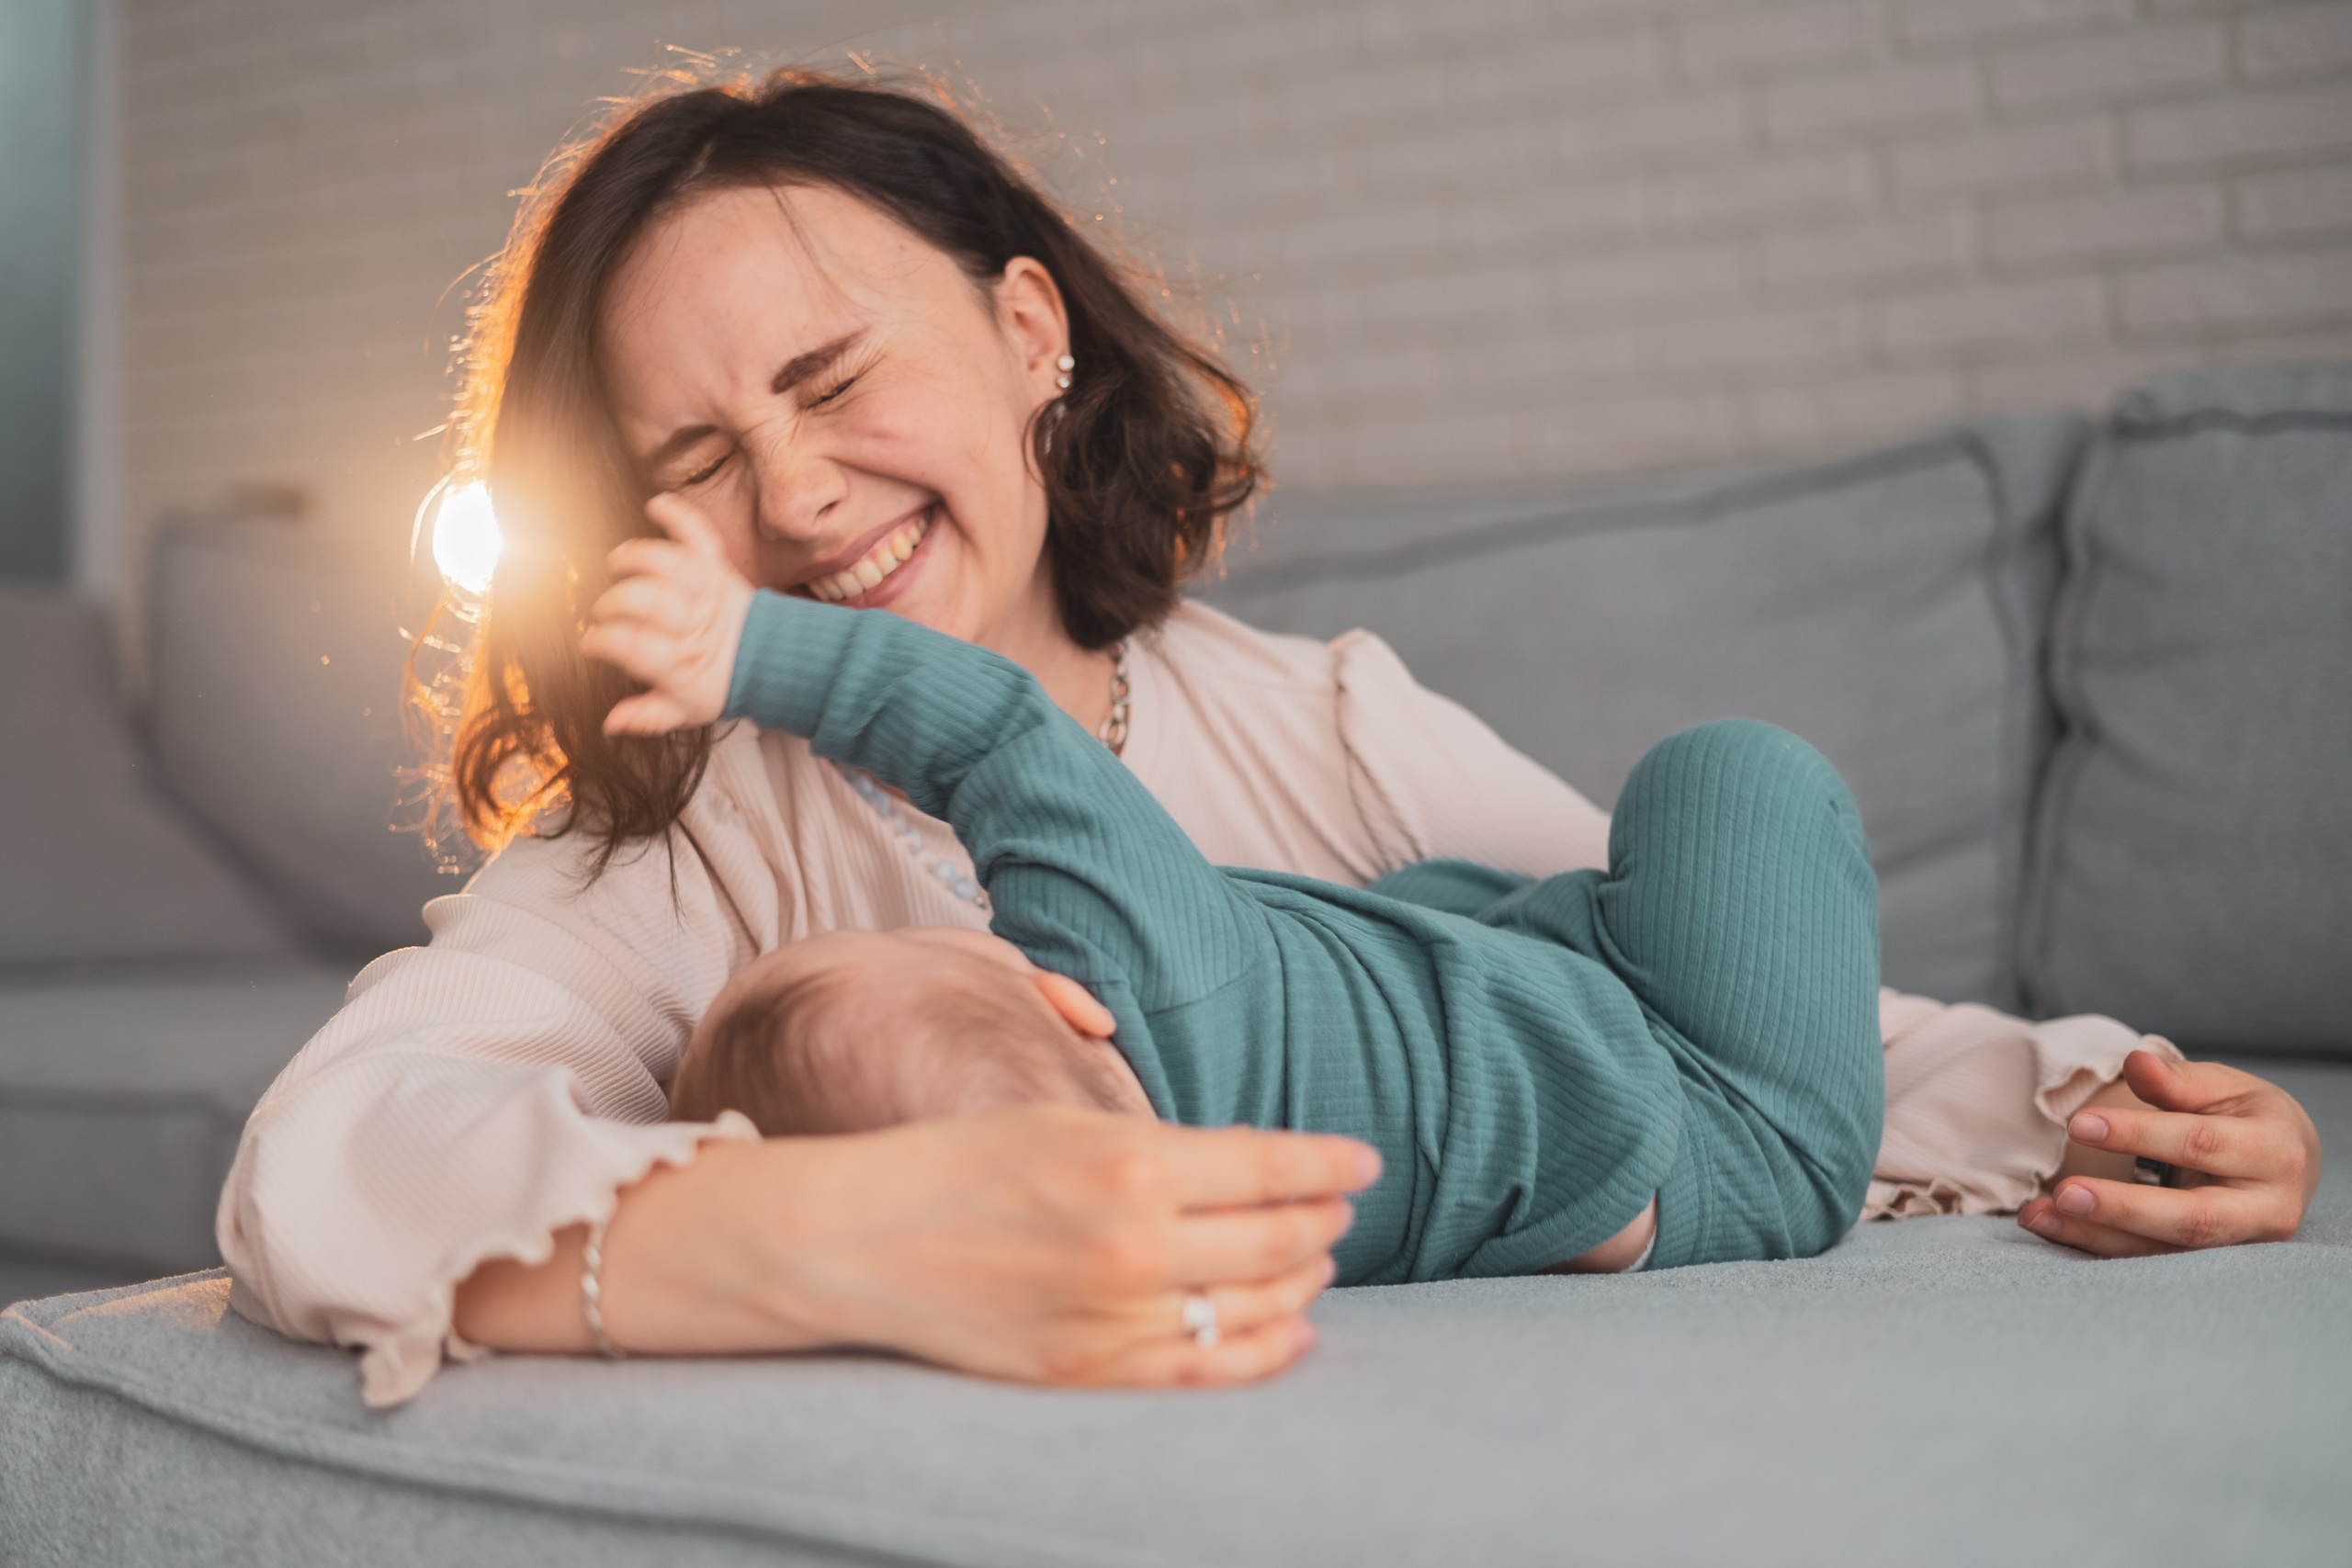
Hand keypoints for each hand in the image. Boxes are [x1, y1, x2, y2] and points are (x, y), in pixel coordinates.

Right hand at [455, 1105, 1382, 1387]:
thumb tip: (1240, 1159)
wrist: (859, 1243)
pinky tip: (1292, 1330)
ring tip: (1319, 1258)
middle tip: (1340, 1206)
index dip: (1327, 1164)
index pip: (1268, 1165)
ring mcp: (1115, 1316)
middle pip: (1277, 1237)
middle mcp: (1133, 1243)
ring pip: (1254, 1305)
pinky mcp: (1091, 1370)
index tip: (1363, 1160)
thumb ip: (1155, 1144)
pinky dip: (1264, 1351)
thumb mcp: (1057, 1120)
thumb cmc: (955, 1164)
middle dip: (1321, 1219)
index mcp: (1128, 1162)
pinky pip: (1207, 1369)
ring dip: (1302, 1278)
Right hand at [581, 493, 756, 735]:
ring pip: (669, 564)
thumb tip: (609, 723)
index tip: (589, 643)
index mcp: (682, 664)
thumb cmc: (715, 684)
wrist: (767, 658)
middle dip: (616, 603)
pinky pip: (700, 535)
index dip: (604, 641)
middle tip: (606, 611)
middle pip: (647, 601)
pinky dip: (681, 515)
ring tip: (618, 563)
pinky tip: (657, 504)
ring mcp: (706, 592)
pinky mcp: (717, 568)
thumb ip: (646, 716)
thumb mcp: (682, 711)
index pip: (634, 646)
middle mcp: (694, 624)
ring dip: (638, 558)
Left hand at [2018, 1050, 2321, 1256]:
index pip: (2200, 1144)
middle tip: (2062, 1194)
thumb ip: (2179, 1081)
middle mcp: (2267, 1210)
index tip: (2078, 1124)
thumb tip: (2137, 1062)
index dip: (2138, 1135)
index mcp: (2274, 1153)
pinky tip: (2049, 1227)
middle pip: (2192, 1218)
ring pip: (2164, 1251)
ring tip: (2035, 1215)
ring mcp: (2240, 1246)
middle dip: (2123, 1208)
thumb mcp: (2224, 1088)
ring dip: (2094, 1236)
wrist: (2282, 1165)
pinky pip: (2147, 1261)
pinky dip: (2094, 1245)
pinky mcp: (2208, 1265)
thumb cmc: (2245, 1116)